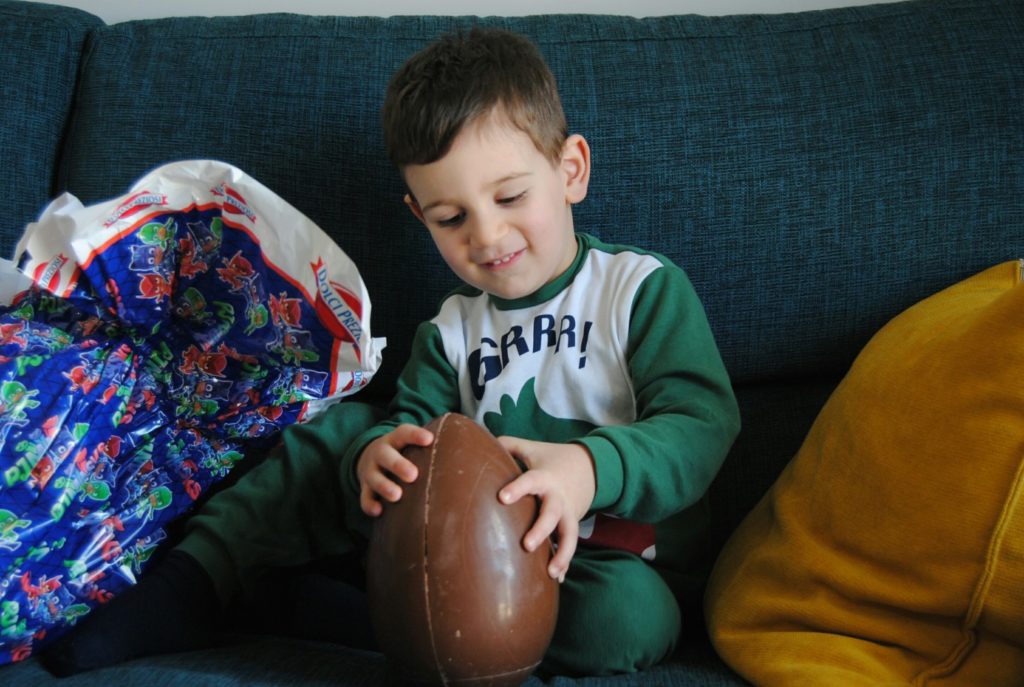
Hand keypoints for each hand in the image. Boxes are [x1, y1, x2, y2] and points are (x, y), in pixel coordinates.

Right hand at [356, 424, 432, 516]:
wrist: (369, 457)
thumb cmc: (403, 453)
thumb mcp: (412, 444)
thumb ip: (434, 445)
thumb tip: (476, 448)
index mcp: (395, 440)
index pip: (404, 432)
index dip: (415, 435)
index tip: (429, 440)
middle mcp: (381, 453)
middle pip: (386, 455)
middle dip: (399, 465)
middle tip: (414, 475)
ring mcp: (370, 470)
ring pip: (374, 477)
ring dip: (384, 486)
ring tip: (397, 496)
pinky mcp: (365, 487)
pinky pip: (364, 497)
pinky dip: (369, 504)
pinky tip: (378, 512)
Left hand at [496, 437, 595, 581]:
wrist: (590, 467)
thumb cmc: (552, 458)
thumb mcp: (532, 448)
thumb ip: (509, 445)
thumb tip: (479, 440)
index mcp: (545, 478)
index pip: (530, 482)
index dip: (517, 489)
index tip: (502, 498)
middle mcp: (558, 498)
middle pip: (552, 515)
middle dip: (541, 530)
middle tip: (527, 545)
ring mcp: (567, 515)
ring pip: (569, 536)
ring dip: (561, 554)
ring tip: (550, 572)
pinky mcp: (571, 527)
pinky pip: (570, 547)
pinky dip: (564, 563)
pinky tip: (556, 581)